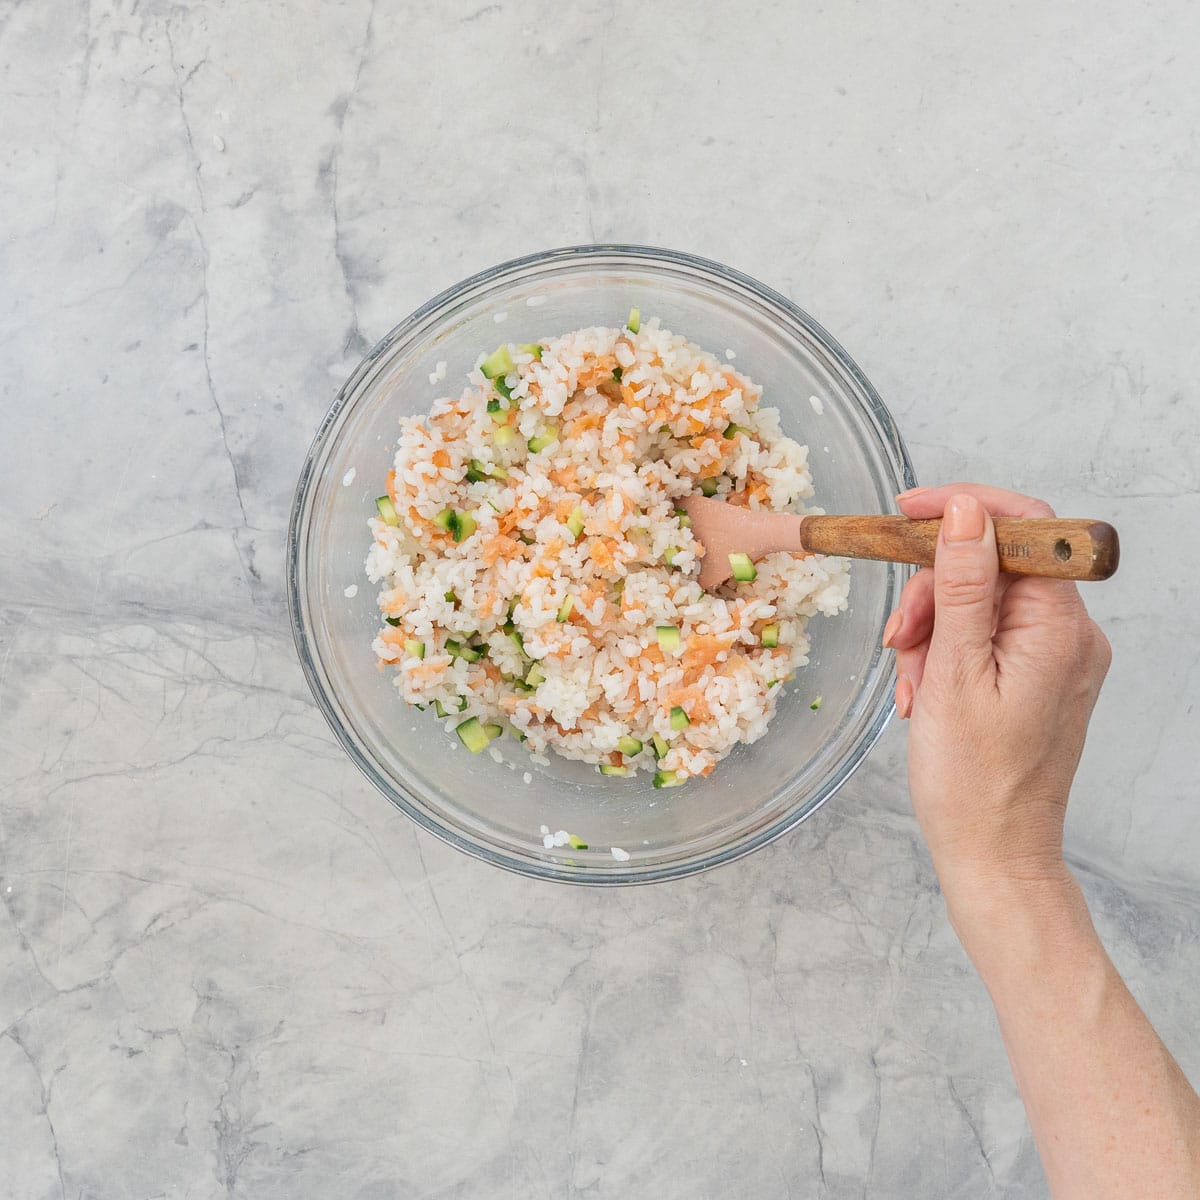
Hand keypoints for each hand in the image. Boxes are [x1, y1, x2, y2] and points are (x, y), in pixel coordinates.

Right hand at [884, 484, 1111, 915]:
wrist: (993, 854)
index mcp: (1061, 627)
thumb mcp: (953, 671)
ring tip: (911, 685)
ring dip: (931, 632)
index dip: (962, 508)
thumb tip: (965, 511)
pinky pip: (984, 637)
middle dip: (933, 593)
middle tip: (898, 639)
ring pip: (979, 602)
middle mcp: (1070, 635)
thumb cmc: (973, 780)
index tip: (906, 513)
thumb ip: (963, 584)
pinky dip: (944, 655)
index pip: (1024, 526)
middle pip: (992, 566)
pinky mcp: (1036, 676)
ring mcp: (1055, 657)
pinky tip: (923, 694)